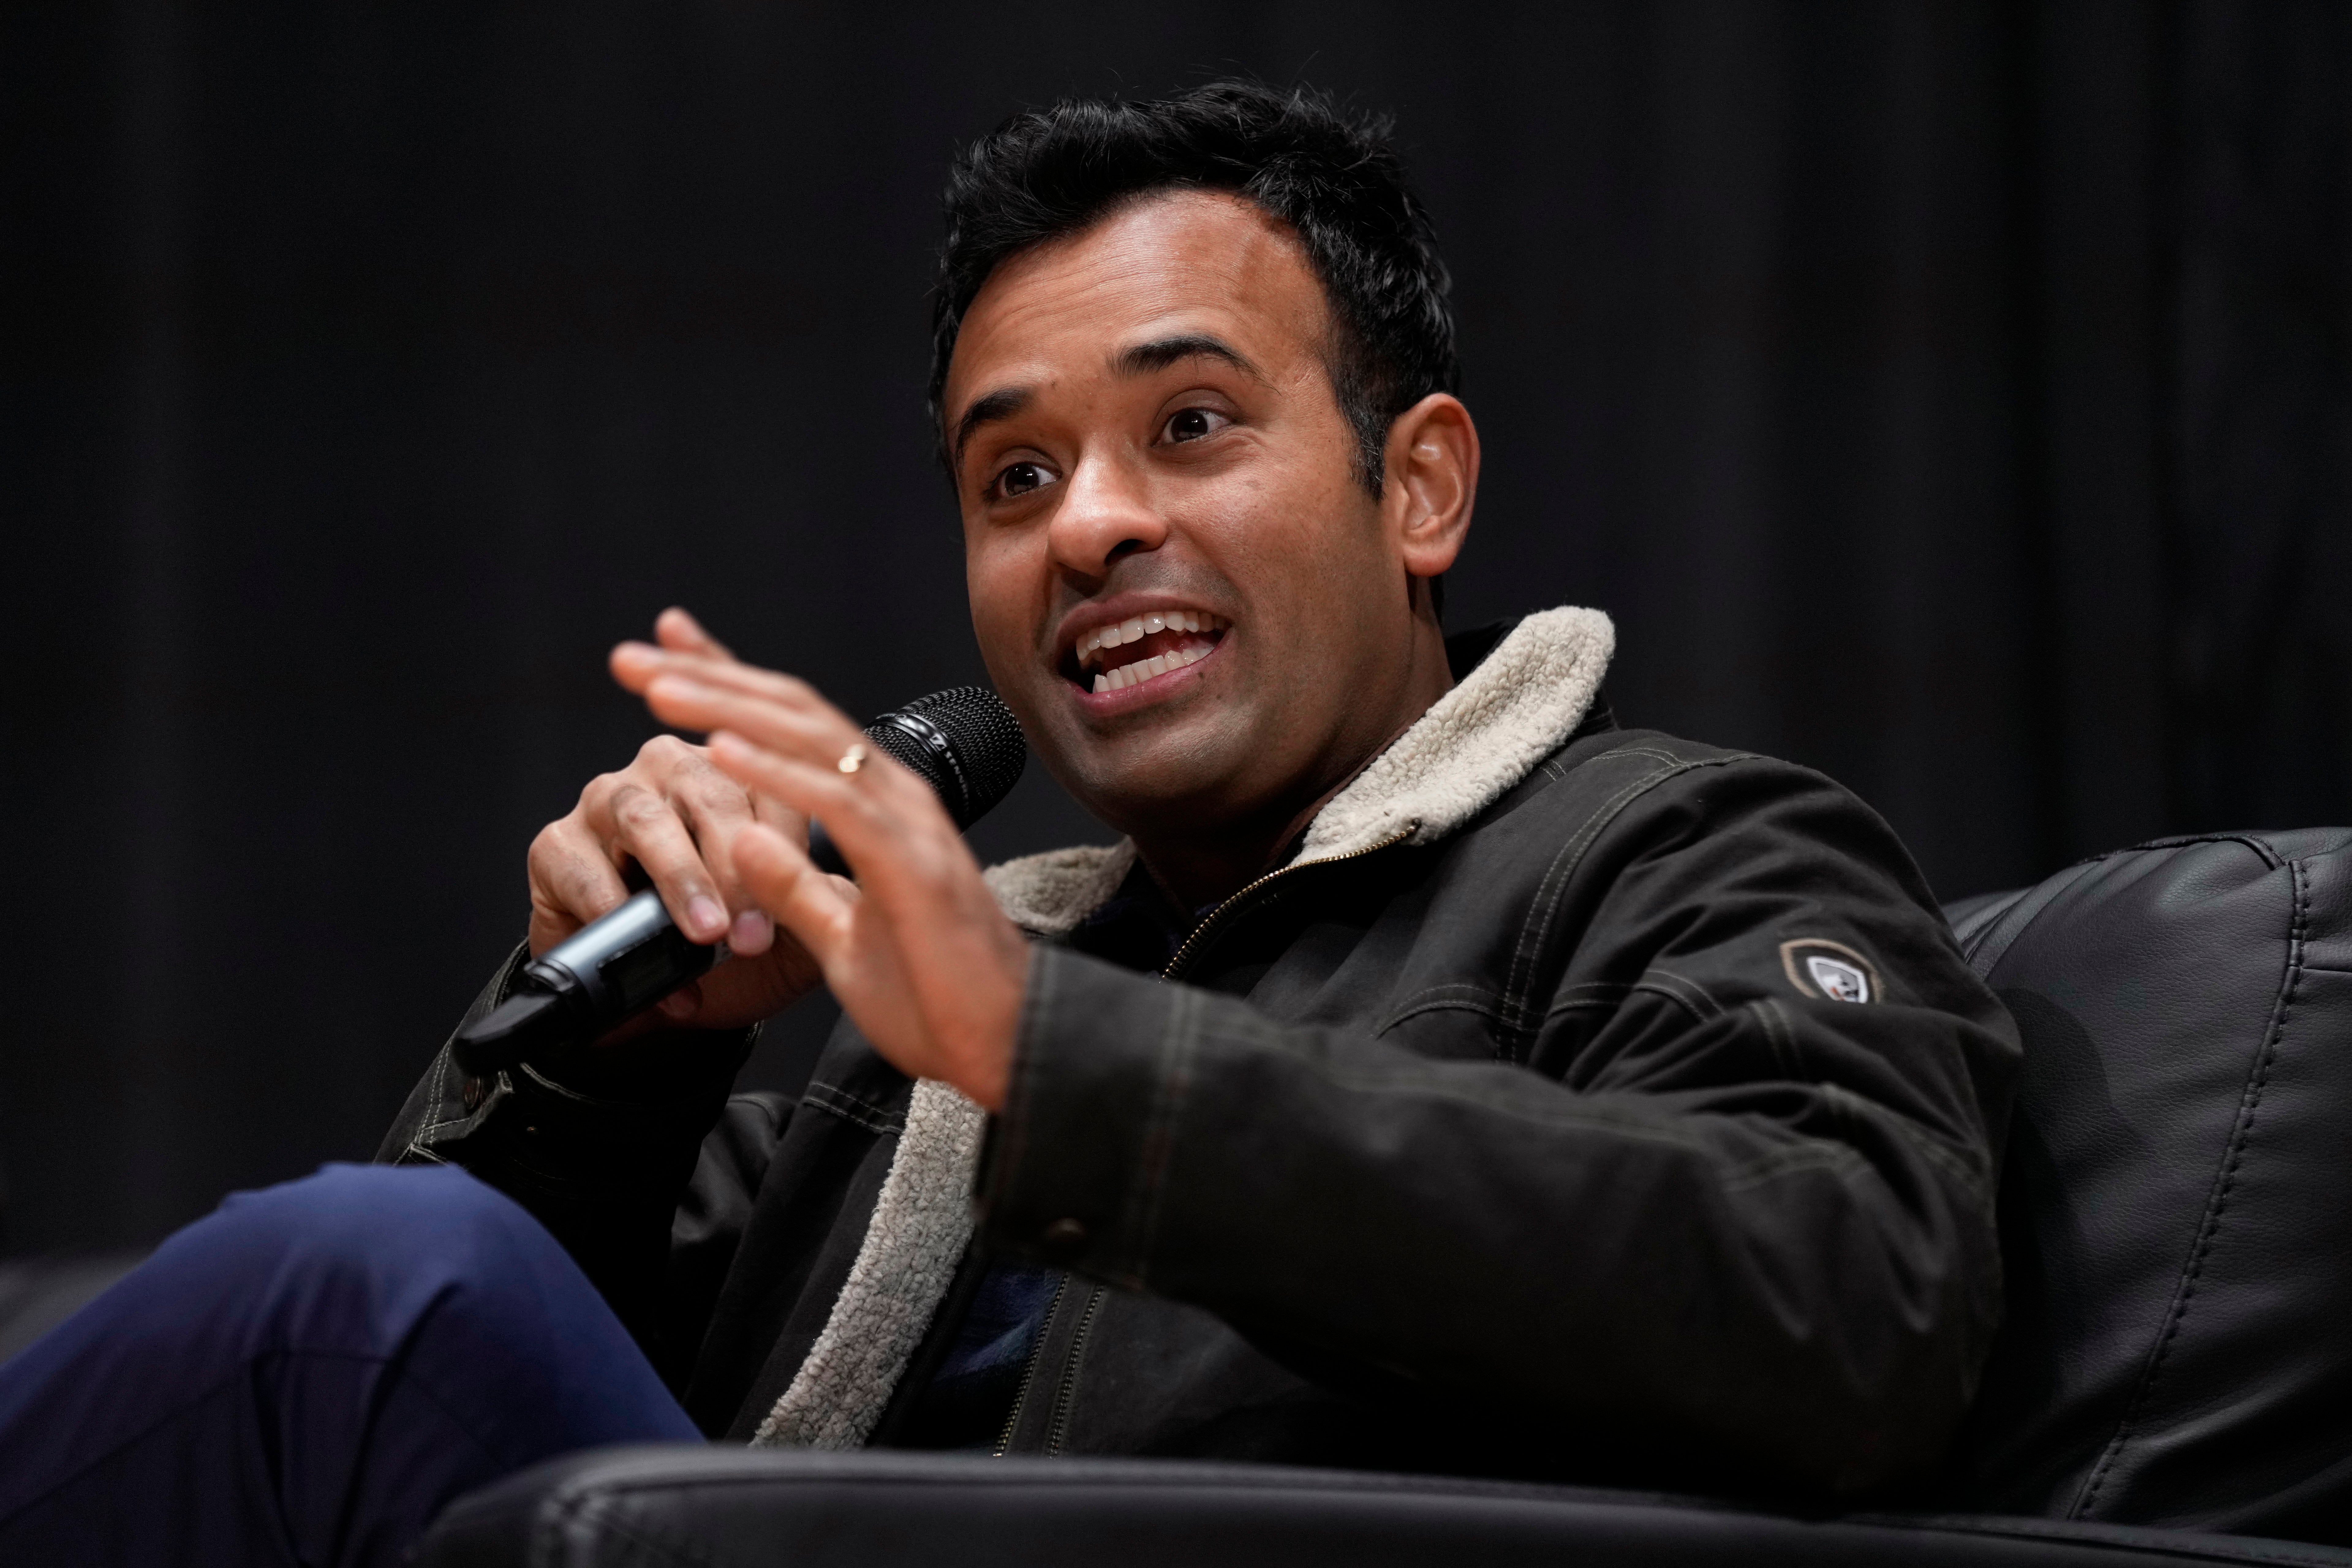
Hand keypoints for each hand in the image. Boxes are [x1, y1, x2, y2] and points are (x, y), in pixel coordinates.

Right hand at [526, 609, 825, 1041]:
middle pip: (708, 793)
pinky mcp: (557, 842)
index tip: (803, 892)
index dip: (787, 838)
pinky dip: (611, 909)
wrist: (651, 997)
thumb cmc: (725, 949)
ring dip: (679, 877)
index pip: (770, 783)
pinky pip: (584, 868)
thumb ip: (812, 901)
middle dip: (735, 863)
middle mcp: (670, 771)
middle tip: (752, 929)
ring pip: (645, 819)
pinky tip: (633, 939)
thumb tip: (838, 891)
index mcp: (735, 775)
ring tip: (704, 931)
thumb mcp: (786, 930)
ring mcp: (609, 798)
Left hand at [610, 633, 1028, 1110]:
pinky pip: (835, 802)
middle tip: (631, 657)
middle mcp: (897, 798)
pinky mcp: (911, 863)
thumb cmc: (937, 998)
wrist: (1007, 1044)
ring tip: (655, 688)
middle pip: (795, 712)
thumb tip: (743, 840)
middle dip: (711, 677)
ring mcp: (909, 824)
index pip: (794, 728)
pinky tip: (721, 749)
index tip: (664, 655)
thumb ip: (795, 890)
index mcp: (880, 810)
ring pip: (811, 739)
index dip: (731, 683)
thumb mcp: (842, 939)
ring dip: (729, 708)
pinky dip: (776, 771)